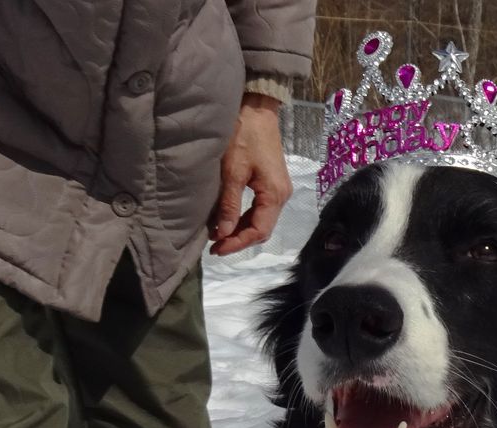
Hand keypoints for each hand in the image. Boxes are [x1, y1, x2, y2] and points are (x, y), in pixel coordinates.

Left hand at [208, 93, 292, 254]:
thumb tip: (223, 234)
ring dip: (241, 230)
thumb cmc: (244, 136)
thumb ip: (229, 205)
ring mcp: (279, 189)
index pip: (259, 231)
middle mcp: (282, 196)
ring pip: (261, 220)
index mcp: (275, 195)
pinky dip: (244, 218)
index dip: (237, 243)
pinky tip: (228, 220)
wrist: (257, 109)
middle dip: (239, 240)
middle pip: (262, 229)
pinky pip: (260, 209)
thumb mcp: (232, 171)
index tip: (216, 249)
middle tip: (215, 247)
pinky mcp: (272, 183)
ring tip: (219, 236)